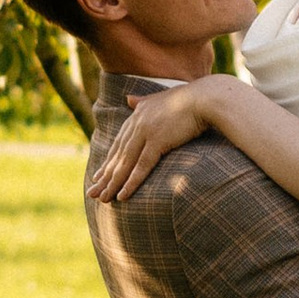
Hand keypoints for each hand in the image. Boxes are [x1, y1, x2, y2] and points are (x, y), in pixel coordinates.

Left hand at [92, 75, 229, 203]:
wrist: (206, 98)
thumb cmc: (189, 98)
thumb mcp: (161, 99)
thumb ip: (143, 101)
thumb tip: (128, 99)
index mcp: (137, 115)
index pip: (119, 143)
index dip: (109, 161)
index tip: (99, 176)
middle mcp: (137, 124)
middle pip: (117, 155)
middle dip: (104, 176)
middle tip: (92, 192)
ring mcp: (146, 133)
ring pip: (125, 164)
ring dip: (113, 183)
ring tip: (102, 199)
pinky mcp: (157, 142)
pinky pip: (141, 166)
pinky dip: (131, 182)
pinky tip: (122, 195)